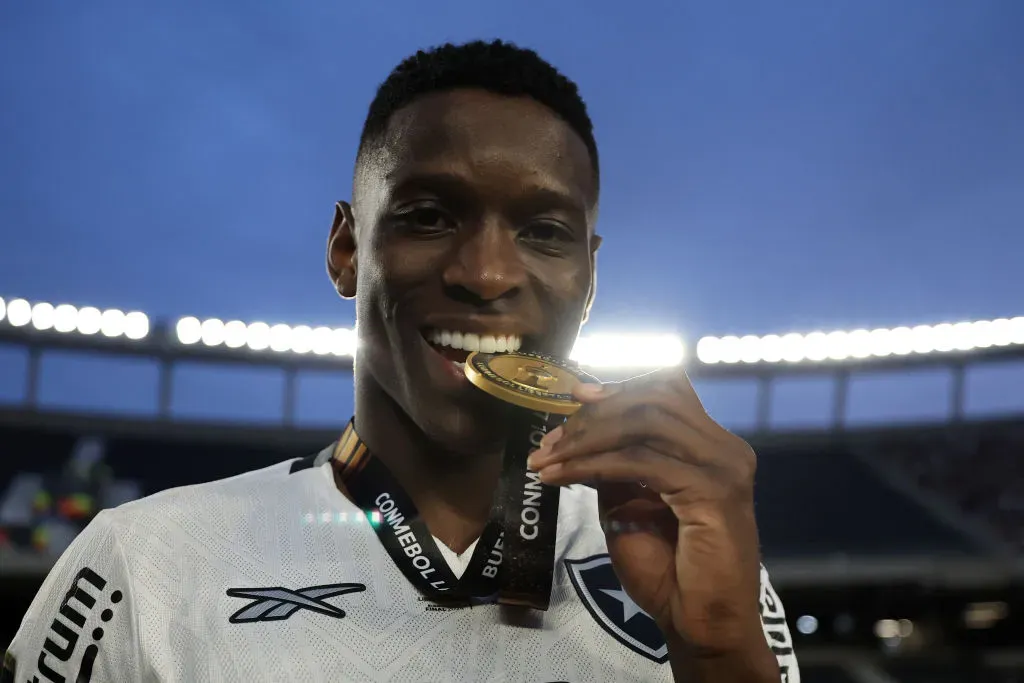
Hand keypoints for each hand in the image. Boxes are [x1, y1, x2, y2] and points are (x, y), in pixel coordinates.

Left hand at [527, 368, 773, 664]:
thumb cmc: (668, 570)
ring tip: (548, 459)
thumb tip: (581, 432)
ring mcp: (723, 466)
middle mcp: (724, 448)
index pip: (668, 390)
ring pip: (645, 423)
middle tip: (550, 440)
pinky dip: (593, 464)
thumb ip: (617, 464)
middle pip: (655, 398)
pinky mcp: (712, 491)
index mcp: (711, 446)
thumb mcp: (631, 504)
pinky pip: (640, 462)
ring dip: (587, 437)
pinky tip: (561, 476)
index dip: (618, 388)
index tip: (574, 396)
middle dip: (595, 414)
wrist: (699, 622)